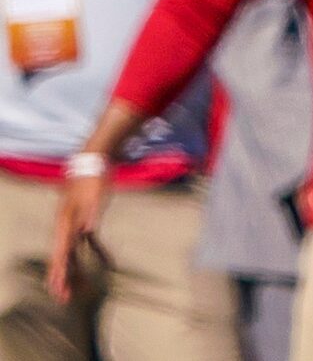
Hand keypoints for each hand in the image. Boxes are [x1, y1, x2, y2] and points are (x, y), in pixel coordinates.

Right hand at [48, 169, 107, 301]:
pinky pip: (92, 242)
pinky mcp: (88, 219)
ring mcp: (77, 223)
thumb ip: (91, 214)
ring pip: (76, 253)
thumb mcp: (92, 195)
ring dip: (79, 271)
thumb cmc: (92, 177)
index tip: (58, 291)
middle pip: (64, 258)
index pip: (60, 254)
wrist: (95, 158)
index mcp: (65, 223)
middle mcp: (67, 226)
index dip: (59, 274)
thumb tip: (87, 232)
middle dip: (64, 279)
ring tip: (83, 291)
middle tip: (64, 299)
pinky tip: (109, 264)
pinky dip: (99, 252)